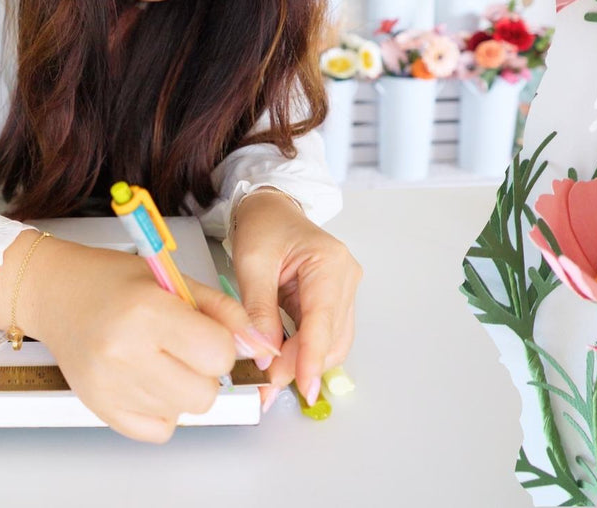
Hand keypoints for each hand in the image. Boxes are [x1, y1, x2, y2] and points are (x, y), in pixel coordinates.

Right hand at [28, 240, 275, 442]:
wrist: (58, 294)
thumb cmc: (114, 282)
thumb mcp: (177, 279)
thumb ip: (224, 312)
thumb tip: (260, 344)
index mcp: (148, 313)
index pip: (218, 355)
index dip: (223, 346)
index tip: (210, 335)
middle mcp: (125, 353)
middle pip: (204, 393)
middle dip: (206, 372)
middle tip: (186, 349)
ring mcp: (109, 385)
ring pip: (184, 413)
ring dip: (184, 389)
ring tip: (162, 359)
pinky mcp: (99, 407)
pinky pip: (158, 430)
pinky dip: (163, 411)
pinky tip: (150, 380)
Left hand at [229, 189, 361, 410]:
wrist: (273, 210)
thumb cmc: (265, 226)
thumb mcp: (252, 263)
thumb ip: (258, 310)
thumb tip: (262, 352)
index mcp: (328, 262)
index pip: (322, 320)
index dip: (311, 358)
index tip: (302, 387)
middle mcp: (345, 277)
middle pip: (330, 337)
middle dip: (300, 365)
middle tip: (266, 386)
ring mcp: (345, 289)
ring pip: (333, 342)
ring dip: (303, 362)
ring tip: (271, 377)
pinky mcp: (337, 300)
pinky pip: (326, 335)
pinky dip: (305, 352)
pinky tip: (284, 360)